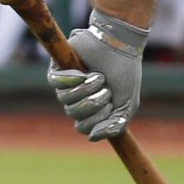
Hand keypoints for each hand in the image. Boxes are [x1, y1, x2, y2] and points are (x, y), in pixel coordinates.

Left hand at [46, 12, 148, 141]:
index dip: (96, 121)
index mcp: (93, 108)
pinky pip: (56, 83)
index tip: (111, 107)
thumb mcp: (127, 105)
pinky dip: (73, 79)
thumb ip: (115, 125)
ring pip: (65, 100)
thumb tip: (92, 138)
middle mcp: (78, 98)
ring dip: (85, 89)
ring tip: (98, 76)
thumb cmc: (125, 73)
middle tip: (106, 90)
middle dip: (92, 104)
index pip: (84, 128)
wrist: (120, 46)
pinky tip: (85, 72)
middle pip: (74, 115)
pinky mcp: (58, 69)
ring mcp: (67, 84)